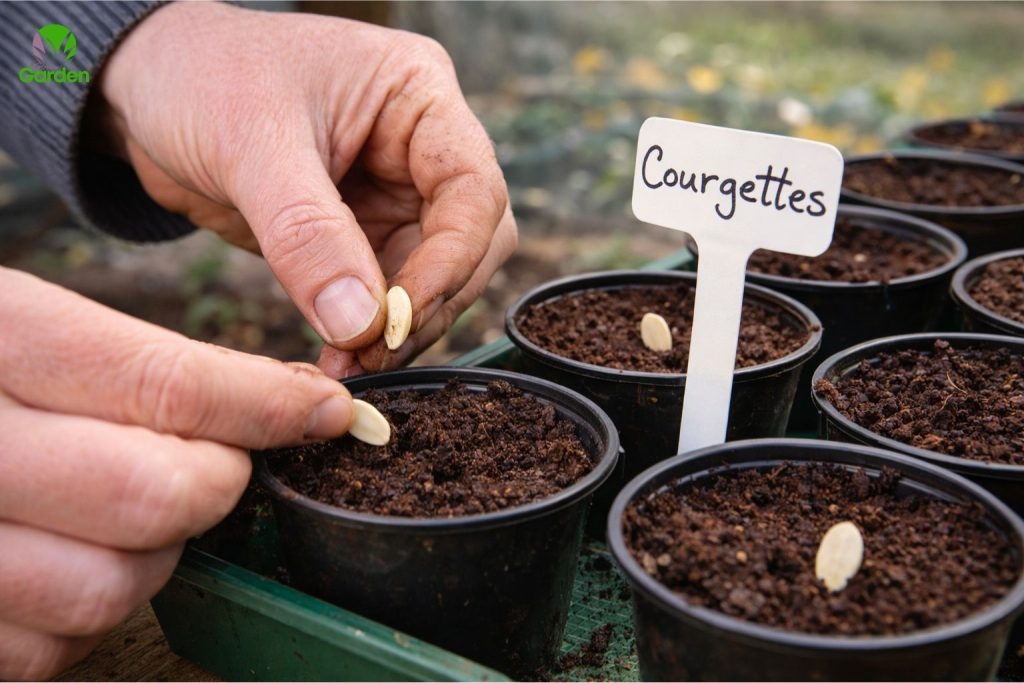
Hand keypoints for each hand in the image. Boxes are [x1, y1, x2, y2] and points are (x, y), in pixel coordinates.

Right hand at [0, 268, 352, 677]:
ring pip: (114, 587)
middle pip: (157, 495)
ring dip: (151, 556)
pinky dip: (84, 615)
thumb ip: (140, 368)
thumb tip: (287, 402)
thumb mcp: (23, 333)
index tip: (326, 411)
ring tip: (123, 514)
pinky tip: (60, 560)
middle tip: (211, 467)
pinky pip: (55, 649)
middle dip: (213, 484)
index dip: (266, 404)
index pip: (163, 382)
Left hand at [93, 2, 516, 375]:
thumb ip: (308, 235)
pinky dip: (370, 332)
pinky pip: (387, 295)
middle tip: (374, 352)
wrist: (143, 89)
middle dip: (429, 303)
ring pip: (436, 278)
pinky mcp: (362, 236)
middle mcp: (421, 149)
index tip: (400, 319)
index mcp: (418, 96)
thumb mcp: (253, 145)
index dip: (451, 260)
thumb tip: (362, 326)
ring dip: (401, 328)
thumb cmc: (202, 76)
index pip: (473, 191)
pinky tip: (341, 357)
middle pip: (471, 242)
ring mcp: (396, 196)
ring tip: (351, 364)